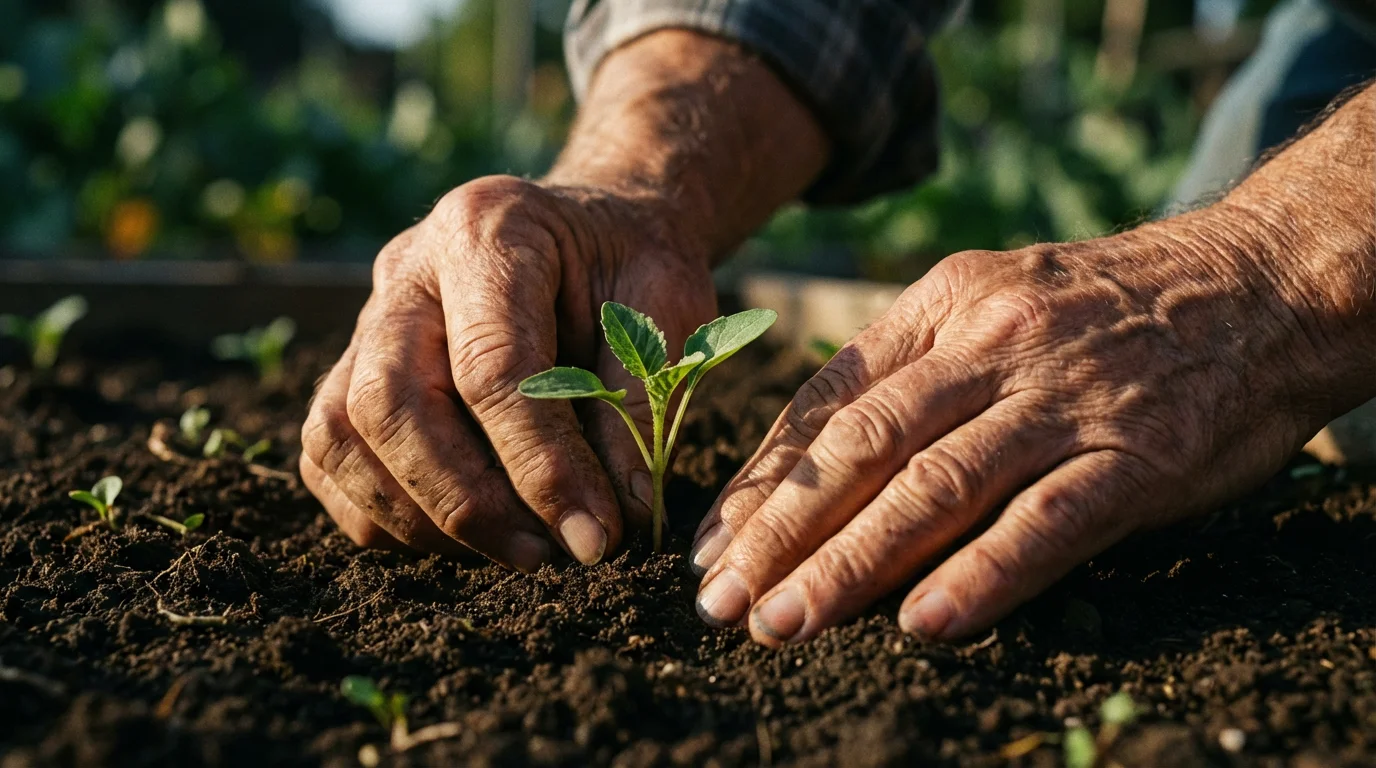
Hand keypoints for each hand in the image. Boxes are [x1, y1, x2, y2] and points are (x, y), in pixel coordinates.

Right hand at [300, 175, 714, 567]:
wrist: (596, 231)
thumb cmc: (633, 267)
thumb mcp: (666, 308)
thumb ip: (638, 402)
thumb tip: (612, 518)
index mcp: (488, 229)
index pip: (491, 368)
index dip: (541, 465)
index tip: (593, 536)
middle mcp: (406, 269)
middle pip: (390, 402)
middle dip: (465, 501)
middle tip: (543, 555)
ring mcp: (367, 318)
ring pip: (340, 433)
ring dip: (418, 516)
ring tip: (510, 549)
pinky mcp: (350, 367)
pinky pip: (329, 453)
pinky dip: (381, 513)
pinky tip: (460, 537)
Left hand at [691, 204, 1349, 644]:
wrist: (1255, 282)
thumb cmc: (1103, 310)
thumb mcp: (993, 300)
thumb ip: (912, 370)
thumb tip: (814, 463)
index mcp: (944, 302)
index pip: (829, 400)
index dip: (763, 480)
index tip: (712, 543)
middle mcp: (993, 342)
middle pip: (863, 447)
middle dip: (782, 531)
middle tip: (723, 601)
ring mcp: (1065, 397)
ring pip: (936, 487)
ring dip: (852, 563)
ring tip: (788, 622)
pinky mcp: (1137, 454)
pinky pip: (1046, 521)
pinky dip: (981, 575)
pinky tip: (924, 624)